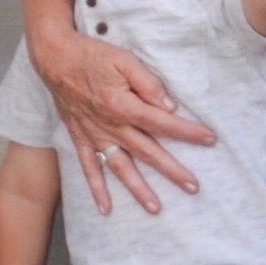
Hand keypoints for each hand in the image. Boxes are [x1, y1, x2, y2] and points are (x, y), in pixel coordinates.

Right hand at [33, 24, 212, 214]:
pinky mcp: (80, 137)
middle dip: (172, 171)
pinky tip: (106, 208)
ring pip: (120, 167)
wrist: (55, 58)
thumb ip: (149, 84)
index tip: (209, 140)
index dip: (188, 132)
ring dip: (138, 189)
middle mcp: (110, 126)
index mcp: (123, 105)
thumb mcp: (125, 60)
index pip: (163, 123)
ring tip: (156, 208)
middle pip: (147, 152)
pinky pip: (88, 167)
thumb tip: (169, 107)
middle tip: (193, 187)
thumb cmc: (93, 55)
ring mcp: (95, 135)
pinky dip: (97, 189)